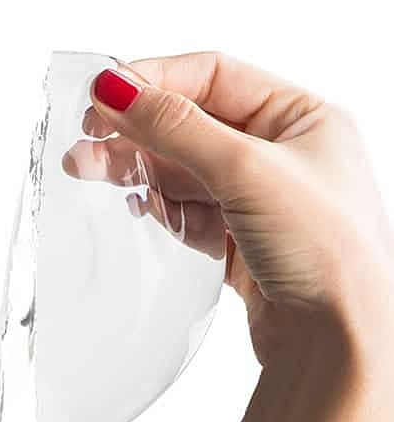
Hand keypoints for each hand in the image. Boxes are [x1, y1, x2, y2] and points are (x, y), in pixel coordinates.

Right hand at [76, 52, 393, 421]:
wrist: (337, 344)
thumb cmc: (327, 253)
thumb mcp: (246, 171)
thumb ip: (177, 127)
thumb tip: (119, 88)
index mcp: (302, 118)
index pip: (214, 77)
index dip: (155, 80)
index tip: (103, 91)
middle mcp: (282, 154)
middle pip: (190, 124)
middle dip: (135, 129)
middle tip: (84, 137)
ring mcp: (258, 199)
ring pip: (182, 169)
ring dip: (135, 167)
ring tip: (85, 168)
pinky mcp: (238, 240)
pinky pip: (186, 209)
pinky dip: (158, 205)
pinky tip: (133, 202)